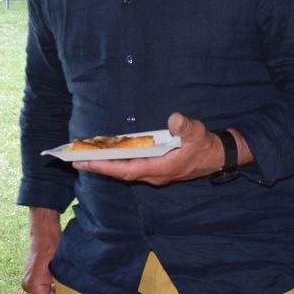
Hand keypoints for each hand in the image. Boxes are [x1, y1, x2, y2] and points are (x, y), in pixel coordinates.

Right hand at [22, 209, 61, 293]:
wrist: (44, 231)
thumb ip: (61, 288)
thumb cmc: (52, 247)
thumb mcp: (59, 270)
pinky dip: (55, 289)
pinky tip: (66, 286)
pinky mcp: (35, 276)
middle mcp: (29, 285)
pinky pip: (45, 288)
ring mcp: (31, 280)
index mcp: (34, 286)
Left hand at [73, 113, 228, 185]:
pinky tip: (109, 156)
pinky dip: (117, 163)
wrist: (217, 156)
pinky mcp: (156, 169)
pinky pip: (131, 168)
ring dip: (106, 166)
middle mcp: (154, 174)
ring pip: (125, 172)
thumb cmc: (205, 145)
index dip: (106, 167)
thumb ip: (185, 127)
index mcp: (160, 168)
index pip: (127, 170)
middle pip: (121, 173)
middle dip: (99, 167)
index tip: (88, 162)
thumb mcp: (197, 133)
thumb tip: (174, 119)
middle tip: (76, 160)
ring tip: (87, 158)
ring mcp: (154, 173)